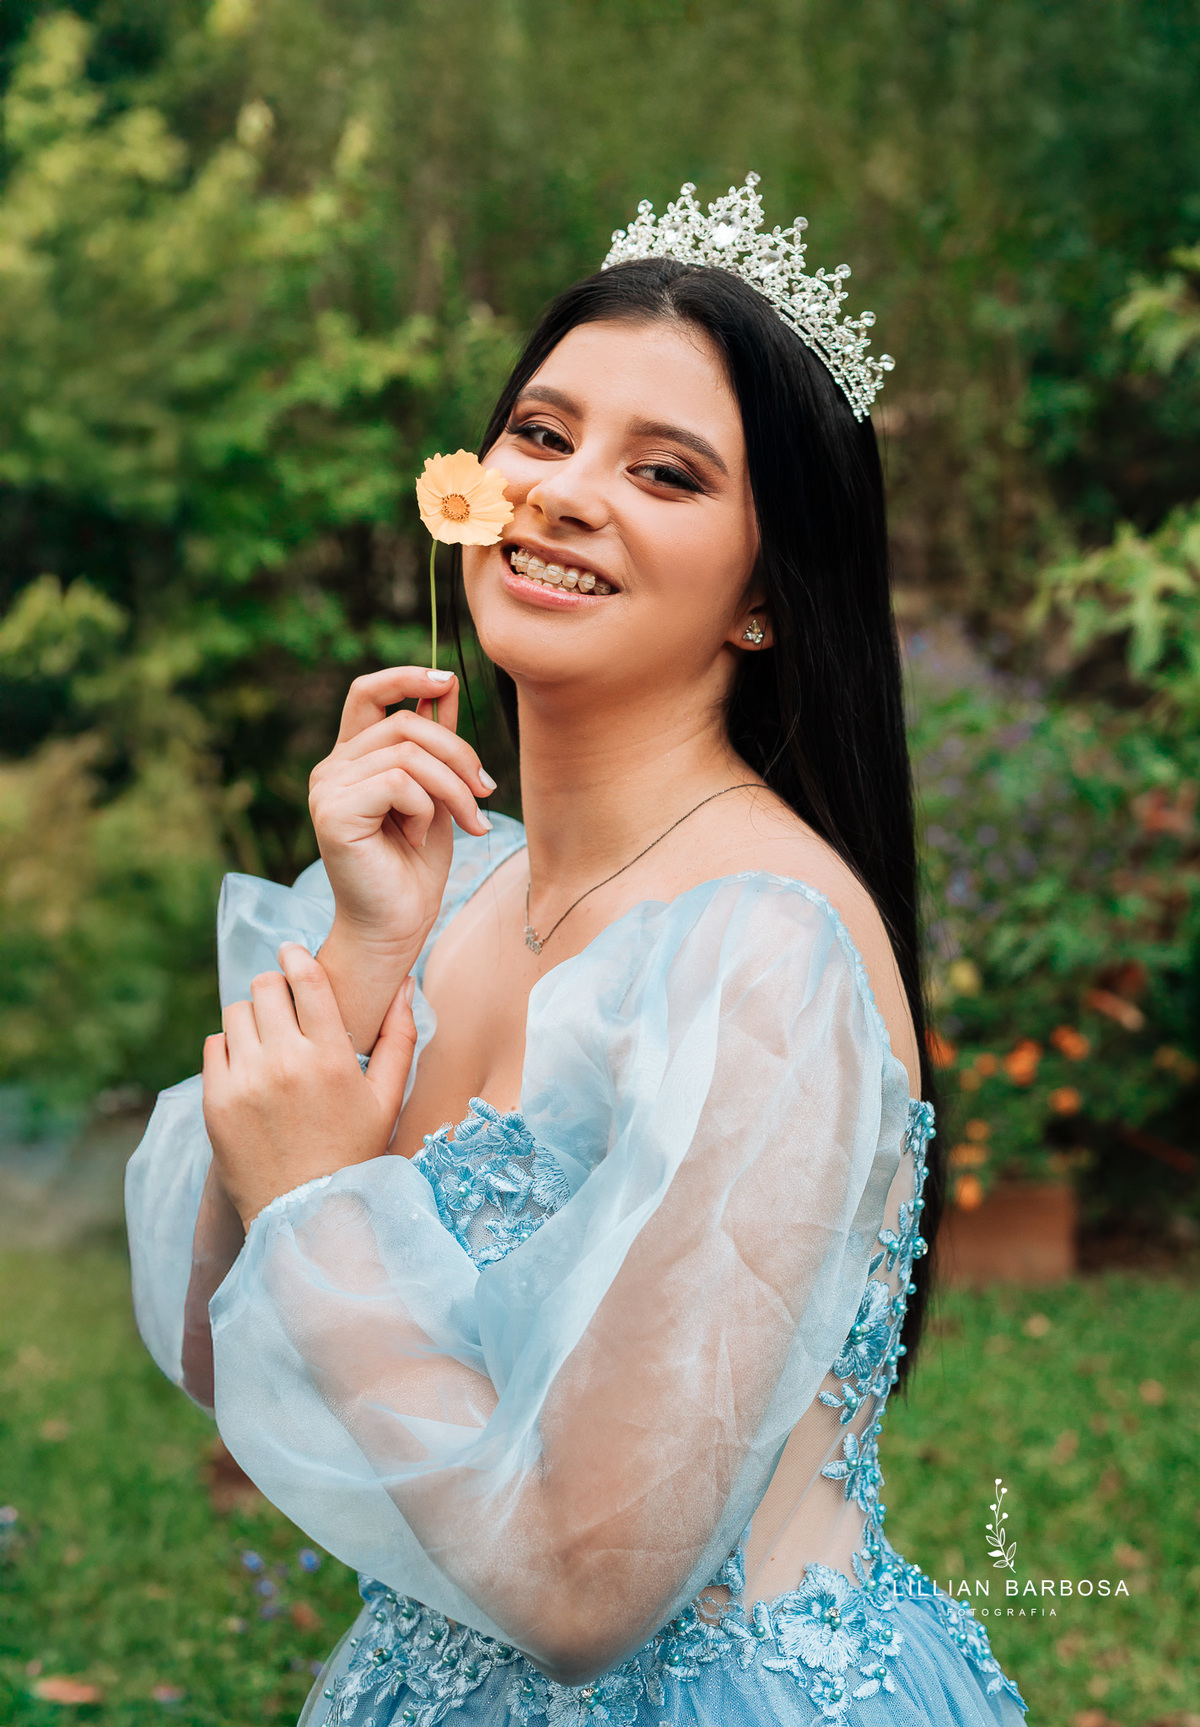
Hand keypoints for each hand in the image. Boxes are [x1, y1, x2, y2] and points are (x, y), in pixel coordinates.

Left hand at [202, 944, 417, 1227]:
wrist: (308, 1215)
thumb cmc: (355, 1154)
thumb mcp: (387, 1098)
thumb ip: (399, 1037)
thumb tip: (404, 985)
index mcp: (330, 1058)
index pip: (307, 979)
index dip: (297, 956)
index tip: (292, 951)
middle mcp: (285, 1063)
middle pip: (265, 987)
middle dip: (276, 987)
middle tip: (284, 1001)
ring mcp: (245, 1082)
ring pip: (236, 1013)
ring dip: (252, 1016)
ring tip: (267, 1038)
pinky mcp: (216, 1102)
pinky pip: (214, 1045)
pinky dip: (230, 1047)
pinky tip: (249, 1065)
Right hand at [309, 666, 495, 1048]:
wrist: (396, 924)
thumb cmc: (414, 867)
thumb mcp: (436, 793)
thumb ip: (436, 744)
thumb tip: (447, 686)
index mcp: (352, 759)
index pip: (367, 693)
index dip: (406, 676)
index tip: (448, 680)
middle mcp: (332, 768)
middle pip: (405, 722)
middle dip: (458, 751)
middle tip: (487, 789)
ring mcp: (327, 789)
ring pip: (409, 753)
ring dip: (453, 786)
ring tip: (469, 821)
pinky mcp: (334, 812)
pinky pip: (400, 782)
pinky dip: (427, 807)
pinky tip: (422, 837)